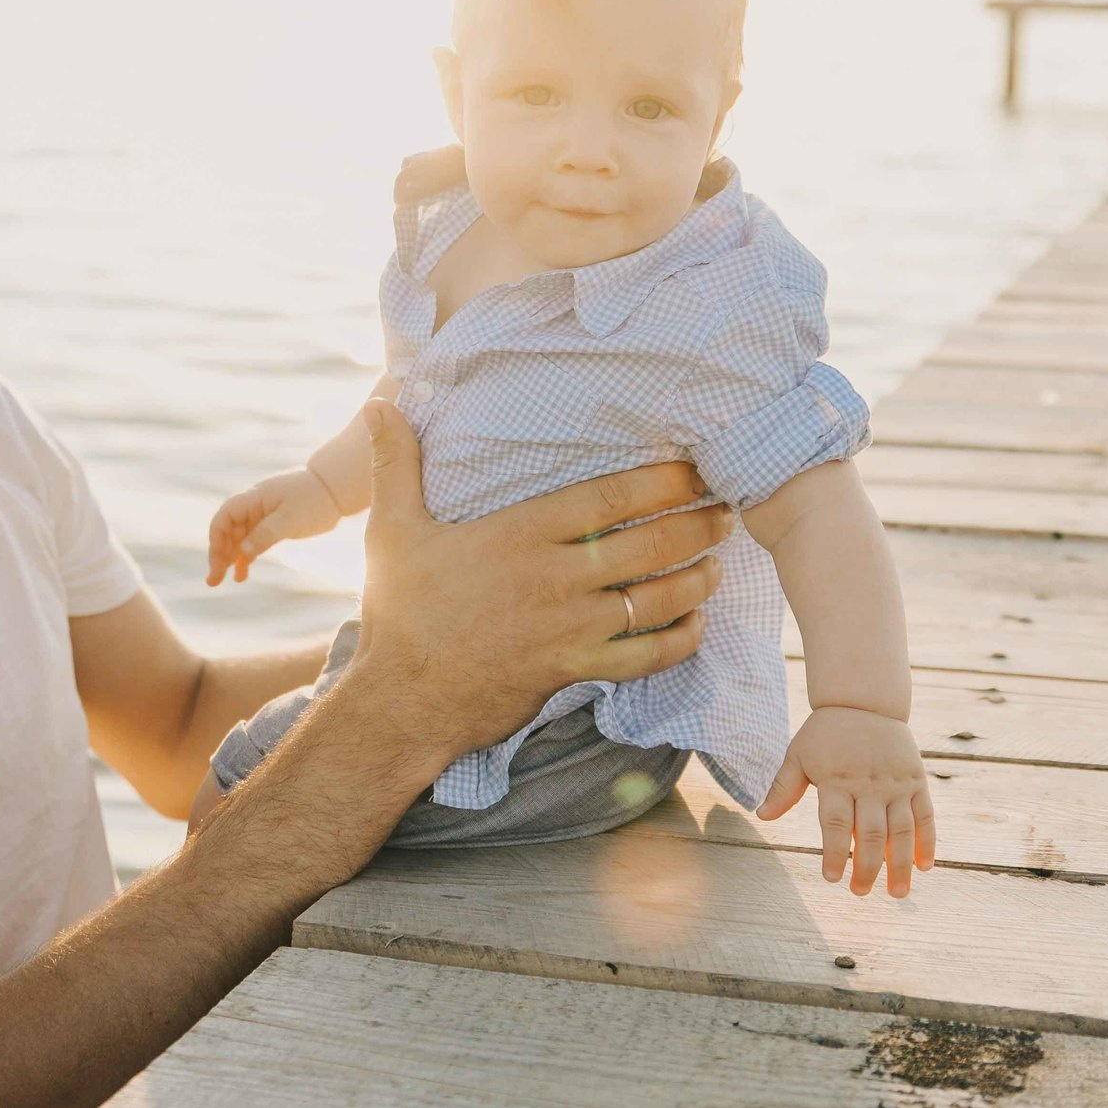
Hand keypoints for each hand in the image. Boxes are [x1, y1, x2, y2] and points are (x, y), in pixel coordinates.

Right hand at [207, 469, 344, 585]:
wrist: (335, 489)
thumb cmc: (314, 499)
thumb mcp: (290, 519)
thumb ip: (265, 534)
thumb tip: (242, 551)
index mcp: (253, 498)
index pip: (224, 518)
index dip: (216, 540)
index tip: (217, 562)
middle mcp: (253, 506)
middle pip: (227, 531)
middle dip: (218, 555)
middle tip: (213, 580)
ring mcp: (261, 516)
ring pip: (238, 539)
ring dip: (228, 559)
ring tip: (220, 581)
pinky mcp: (272, 526)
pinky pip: (252, 543)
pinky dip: (245, 557)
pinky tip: (241, 575)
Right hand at [337, 399, 727, 765]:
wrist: (402, 702)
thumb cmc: (400, 613)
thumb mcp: (391, 531)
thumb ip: (395, 465)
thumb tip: (381, 404)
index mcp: (519, 533)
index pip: (609, 497)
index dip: (661, 482)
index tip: (694, 470)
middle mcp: (554, 576)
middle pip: (648, 544)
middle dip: (696, 526)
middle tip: (726, 512)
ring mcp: (568, 627)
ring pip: (654, 600)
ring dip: (696, 581)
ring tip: (718, 564)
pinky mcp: (573, 670)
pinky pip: (643, 658)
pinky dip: (678, 643)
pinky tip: (696, 627)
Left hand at [757, 706, 936, 897]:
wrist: (863, 700)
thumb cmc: (826, 733)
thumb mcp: (798, 754)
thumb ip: (783, 787)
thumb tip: (761, 816)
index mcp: (837, 779)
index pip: (836, 824)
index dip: (835, 853)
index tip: (832, 879)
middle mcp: (869, 783)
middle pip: (871, 834)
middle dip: (867, 868)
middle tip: (860, 892)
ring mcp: (896, 783)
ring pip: (902, 830)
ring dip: (901, 865)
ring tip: (898, 893)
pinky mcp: (916, 780)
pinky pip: (925, 815)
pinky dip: (927, 841)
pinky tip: (924, 866)